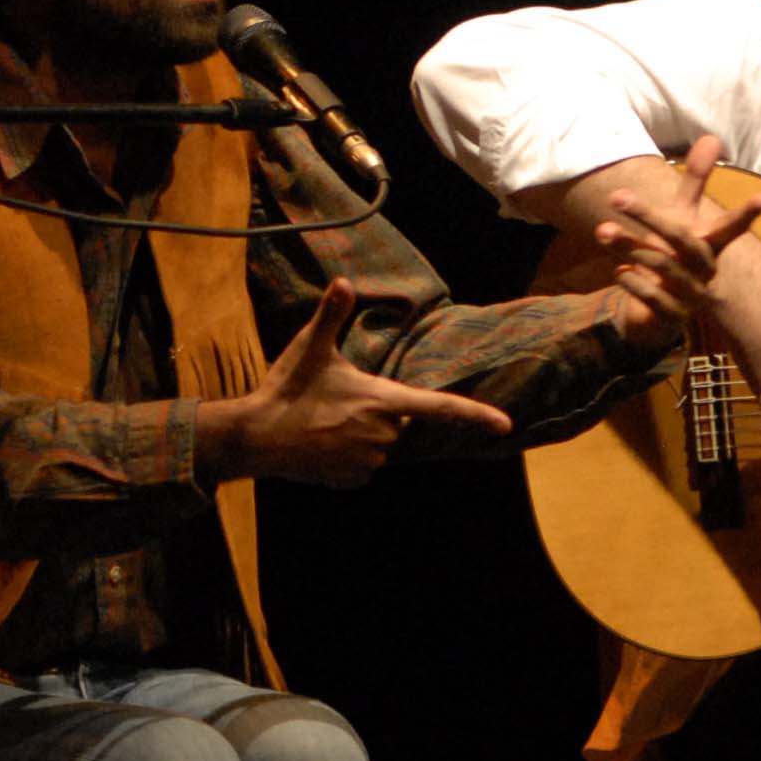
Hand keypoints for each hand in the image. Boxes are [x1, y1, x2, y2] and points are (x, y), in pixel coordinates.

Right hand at [204, 278, 516, 487]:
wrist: (255, 437)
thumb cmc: (287, 388)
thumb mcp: (310, 346)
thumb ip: (332, 314)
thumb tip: (344, 281)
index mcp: (382, 400)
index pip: (440, 407)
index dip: (476, 415)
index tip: (505, 426)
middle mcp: (383, 434)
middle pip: (398, 422)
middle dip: (376, 411)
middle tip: (337, 400)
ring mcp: (368, 461)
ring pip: (379, 445)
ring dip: (361, 433)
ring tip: (324, 421)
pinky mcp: (351, 479)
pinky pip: (362, 465)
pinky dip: (348, 455)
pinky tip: (321, 443)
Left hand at [589, 134, 760, 333]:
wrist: (663, 311)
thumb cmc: (676, 253)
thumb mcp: (684, 217)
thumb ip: (695, 181)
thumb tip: (713, 136)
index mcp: (711, 243)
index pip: (732, 226)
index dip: (748, 214)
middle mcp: (705, 268)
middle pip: (681, 239)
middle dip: (648, 216)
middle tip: (617, 195)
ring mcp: (691, 294)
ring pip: (662, 266)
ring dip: (629, 246)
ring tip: (602, 230)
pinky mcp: (673, 317)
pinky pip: (654, 299)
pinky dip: (634, 283)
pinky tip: (618, 271)